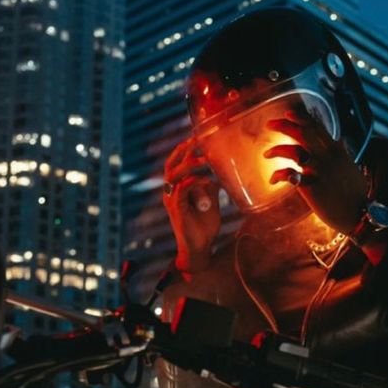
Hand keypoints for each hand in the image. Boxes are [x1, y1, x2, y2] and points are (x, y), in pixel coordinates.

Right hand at [162, 136, 220, 272]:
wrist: (200, 248)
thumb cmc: (204, 228)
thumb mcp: (211, 204)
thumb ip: (210, 190)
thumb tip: (216, 177)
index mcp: (177, 190)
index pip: (176, 165)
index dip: (184, 151)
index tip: (196, 139)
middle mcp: (171, 193)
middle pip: (170, 165)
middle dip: (182, 151)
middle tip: (195, 140)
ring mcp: (172, 200)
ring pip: (174, 174)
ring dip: (189, 164)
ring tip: (204, 159)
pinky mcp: (176, 208)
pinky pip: (182, 188)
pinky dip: (193, 181)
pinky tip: (205, 179)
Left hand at [263, 109, 369, 234]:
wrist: (358, 215)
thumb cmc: (354, 194)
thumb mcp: (350, 166)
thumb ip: (341, 153)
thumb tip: (340, 141)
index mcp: (337, 150)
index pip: (317, 126)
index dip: (301, 118)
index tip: (288, 114)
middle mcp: (327, 156)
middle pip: (302, 132)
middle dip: (283, 125)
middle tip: (269, 125)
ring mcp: (319, 170)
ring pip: (292, 150)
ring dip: (276, 150)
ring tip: (267, 154)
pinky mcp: (311, 186)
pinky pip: (288, 174)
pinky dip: (277, 174)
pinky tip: (273, 179)